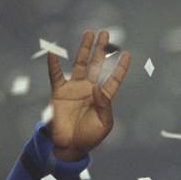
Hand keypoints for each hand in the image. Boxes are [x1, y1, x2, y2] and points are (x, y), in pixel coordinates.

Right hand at [46, 29, 130, 160]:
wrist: (70, 146)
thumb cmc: (89, 137)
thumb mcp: (104, 123)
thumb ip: (104, 105)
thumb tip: (96, 87)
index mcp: (102, 98)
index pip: (113, 79)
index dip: (120, 67)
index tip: (127, 54)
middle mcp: (89, 89)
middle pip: (97, 65)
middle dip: (101, 50)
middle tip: (105, 33)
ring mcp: (74, 89)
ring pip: (80, 64)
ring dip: (84, 49)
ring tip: (89, 34)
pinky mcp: (59, 92)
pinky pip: (56, 75)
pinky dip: (54, 65)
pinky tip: (53, 53)